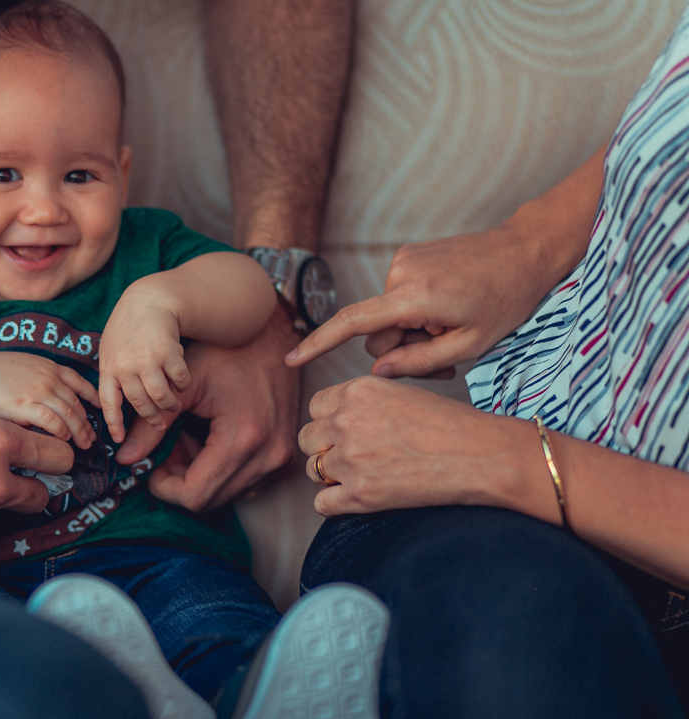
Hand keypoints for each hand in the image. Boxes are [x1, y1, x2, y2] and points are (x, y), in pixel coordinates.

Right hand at [0, 352, 99, 449]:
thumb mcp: (25, 366)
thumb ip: (42, 378)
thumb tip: (54, 398)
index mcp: (49, 366)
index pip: (79, 382)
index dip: (92, 397)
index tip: (98, 409)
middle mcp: (48, 377)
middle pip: (76, 403)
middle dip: (86, 423)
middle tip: (91, 438)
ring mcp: (38, 390)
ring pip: (69, 414)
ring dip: (79, 432)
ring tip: (83, 445)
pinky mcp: (25, 405)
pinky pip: (52, 422)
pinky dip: (61, 432)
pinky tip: (63, 440)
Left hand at [98, 284, 189, 442]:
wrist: (149, 301)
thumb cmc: (128, 328)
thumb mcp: (111, 348)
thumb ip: (113, 374)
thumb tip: (115, 407)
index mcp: (109, 366)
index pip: (109, 402)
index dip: (114, 423)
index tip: (118, 440)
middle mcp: (126, 365)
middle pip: (140, 403)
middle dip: (151, 418)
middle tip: (159, 423)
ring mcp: (147, 359)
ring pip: (161, 396)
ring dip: (170, 406)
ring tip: (172, 406)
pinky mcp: (168, 353)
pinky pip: (179, 380)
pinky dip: (183, 386)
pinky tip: (182, 384)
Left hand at [116, 305, 299, 511]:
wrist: (273, 335)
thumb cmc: (226, 352)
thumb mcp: (184, 386)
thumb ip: (151, 426)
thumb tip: (124, 458)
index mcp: (244, 436)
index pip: (196, 494)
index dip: (165, 487)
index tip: (150, 470)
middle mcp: (268, 454)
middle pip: (211, 499)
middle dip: (181, 480)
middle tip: (167, 451)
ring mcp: (280, 457)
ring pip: (228, 493)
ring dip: (201, 476)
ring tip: (188, 439)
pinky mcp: (284, 455)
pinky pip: (246, 481)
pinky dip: (221, 470)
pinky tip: (209, 440)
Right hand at [284, 223, 557, 377]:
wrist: (525, 249)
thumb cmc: (506, 300)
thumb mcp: (471, 344)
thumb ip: (420, 362)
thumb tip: (379, 370)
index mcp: (414, 296)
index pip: (353, 323)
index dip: (319, 344)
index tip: (291, 360)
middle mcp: (400, 273)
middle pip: (377, 331)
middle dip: (402, 347)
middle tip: (445, 354)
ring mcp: (403, 261)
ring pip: (389, 316)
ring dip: (414, 330)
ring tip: (452, 327)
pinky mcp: (409, 256)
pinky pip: (399, 298)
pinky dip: (417, 311)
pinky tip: (449, 307)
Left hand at [298, 375, 558, 520]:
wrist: (484, 456)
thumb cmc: (451, 425)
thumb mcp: (401, 393)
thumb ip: (363, 402)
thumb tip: (336, 417)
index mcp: (357, 391)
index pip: (315, 407)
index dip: (330, 421)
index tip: (348, 431)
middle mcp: (347, 421)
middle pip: (308, 438)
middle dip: (326, 448)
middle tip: (355, 456)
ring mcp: (351, 458)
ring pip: (313, 471)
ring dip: (332, 476)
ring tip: (365, 475)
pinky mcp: (361, 494)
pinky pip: (322, 504)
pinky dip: (337, 504)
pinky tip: (360, 497)